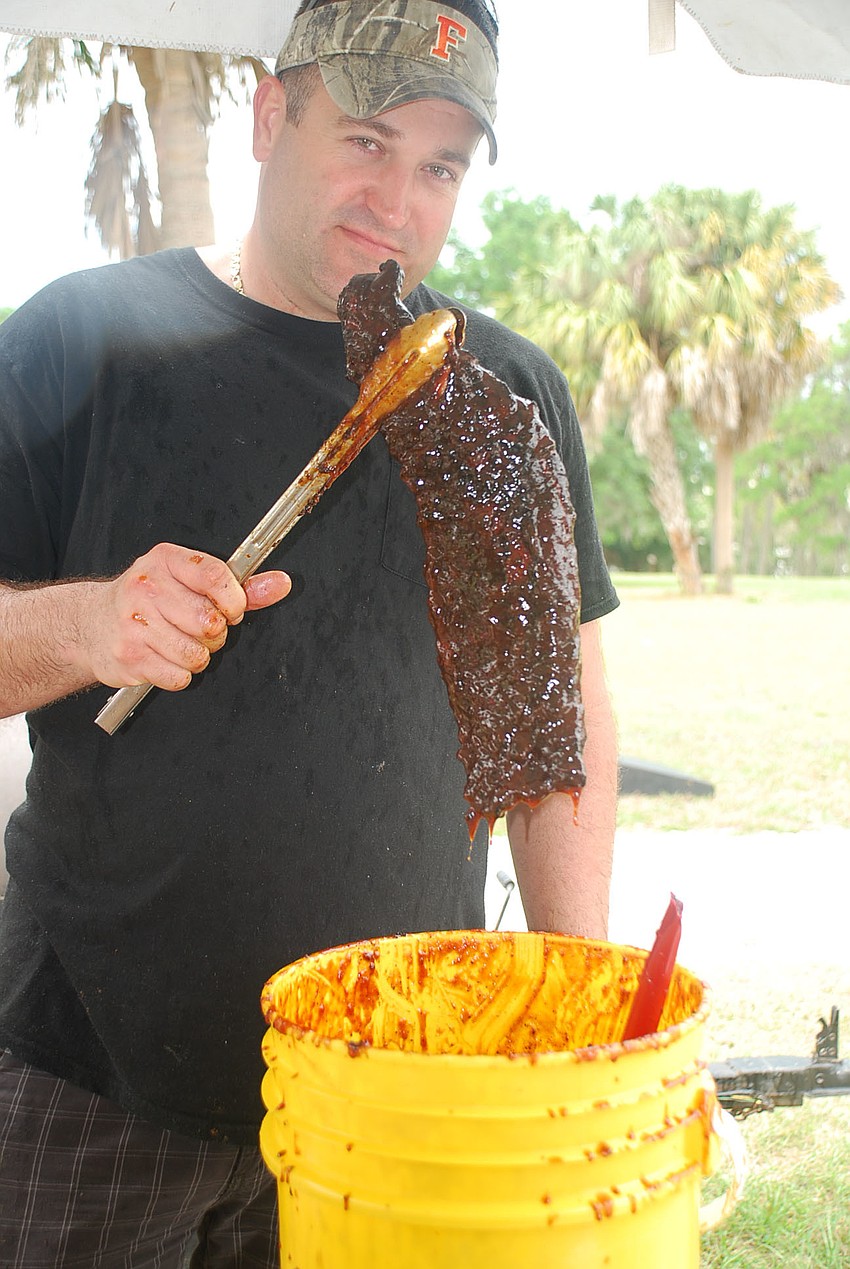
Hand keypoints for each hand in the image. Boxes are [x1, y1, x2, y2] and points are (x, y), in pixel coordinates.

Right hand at [78, 543, 290, 690]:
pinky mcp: (130, 657)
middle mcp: (147, 588)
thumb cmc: (148, 600)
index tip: (232, 610)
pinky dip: (180, 674)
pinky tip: (166, 658)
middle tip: (201, 629)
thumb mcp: (189, 580)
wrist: (90, 624)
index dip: (234, 601)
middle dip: (215, 633)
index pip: (215, 576)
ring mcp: (135, 623)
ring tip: (182, 643)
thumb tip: (280, 584)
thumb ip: (239, 586)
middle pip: (209, 622)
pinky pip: (178, 676)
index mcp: (166, 561)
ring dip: (198, 656)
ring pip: (196, 653)